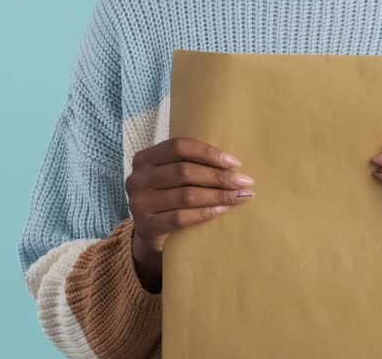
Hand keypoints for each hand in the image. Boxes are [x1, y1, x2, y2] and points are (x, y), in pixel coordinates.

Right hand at [125, 136, 254, 291]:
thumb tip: (233, 162)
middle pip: (184, 172)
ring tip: (239, 196)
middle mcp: (137, 179)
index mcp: (144, 158)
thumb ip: (191, 164)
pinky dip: (205, 213)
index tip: (235, 163)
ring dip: (217, 195)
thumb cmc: (169, 196)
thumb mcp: (172, 176)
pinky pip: (180, 218)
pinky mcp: (146, 226)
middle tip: (244, 181)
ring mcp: (139, 203)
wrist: (150, 233)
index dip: (208, 153)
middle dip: (218, 176)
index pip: (179, 147)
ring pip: (185, 195)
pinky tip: (222, 210)